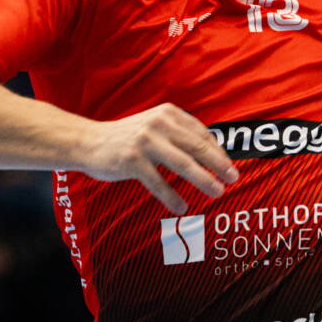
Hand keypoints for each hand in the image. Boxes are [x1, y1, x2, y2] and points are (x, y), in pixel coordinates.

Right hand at [77, 103, 238, 212]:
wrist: (88, 141)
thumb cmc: (127, 138)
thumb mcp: (154, 126)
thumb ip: (178, 135)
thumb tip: (214, 154)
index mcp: (167, 114)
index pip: (200, 133)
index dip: (218, 152)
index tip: (229, 166)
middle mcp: (158, 124)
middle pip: (197, 147)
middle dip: (218, 164)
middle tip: (233, 178)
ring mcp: (145, 142)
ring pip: (182, 164)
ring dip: (203, 180)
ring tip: (217, 192)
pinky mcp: (132, 160)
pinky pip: (158, 182)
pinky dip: (172, 197)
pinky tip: (182, 207)